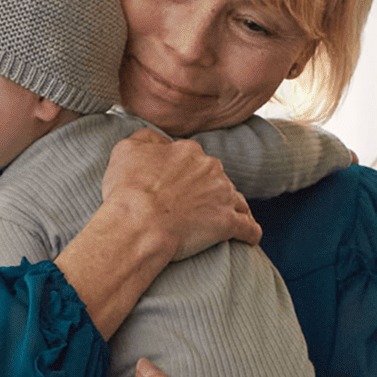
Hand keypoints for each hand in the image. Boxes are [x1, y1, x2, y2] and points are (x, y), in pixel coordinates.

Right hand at [102, 129, 262, 261]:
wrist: (139, 223)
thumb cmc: (128, 190)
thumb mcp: (127, 149)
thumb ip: (146, 138)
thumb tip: (160, 141)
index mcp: (189, 151)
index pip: (192, 158)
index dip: (184, 172)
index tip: (176, 186)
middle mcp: (211, 168)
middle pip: (215, 177)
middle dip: (208, 188)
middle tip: (192, 206)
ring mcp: (223, 196)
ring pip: (236, 199)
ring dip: (231, 207)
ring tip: (223, 220)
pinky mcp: (229, 223)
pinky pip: (249, 227)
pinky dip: (249, 232)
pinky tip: (248, 238)